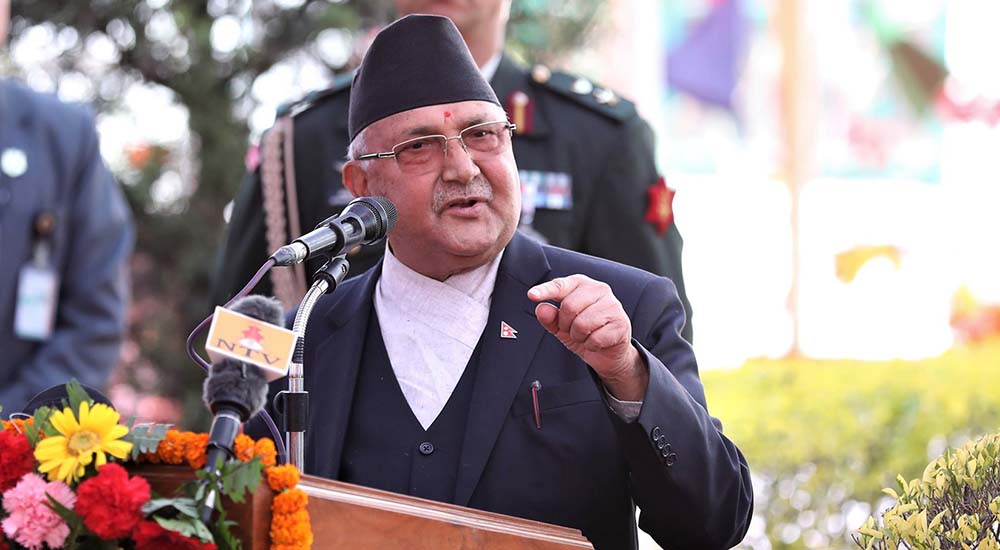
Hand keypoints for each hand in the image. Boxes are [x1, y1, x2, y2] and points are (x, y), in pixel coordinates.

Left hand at [528, 275, 647, 400]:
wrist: (609, 352)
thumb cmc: (585, 332)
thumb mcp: (562, 326)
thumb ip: (550, 317)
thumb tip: (541, 308)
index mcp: (582, 284)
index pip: (560, 285)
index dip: (545, 291)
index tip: (532, 295)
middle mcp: (599, 289)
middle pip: (569, 307)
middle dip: (565, 325)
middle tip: (572, 330)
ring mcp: (613, 305)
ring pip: (582, 324)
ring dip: (579, 337)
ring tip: (585, 335)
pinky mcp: (621, 323)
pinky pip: (595, 339)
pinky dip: (591, 345)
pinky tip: (597, 342)